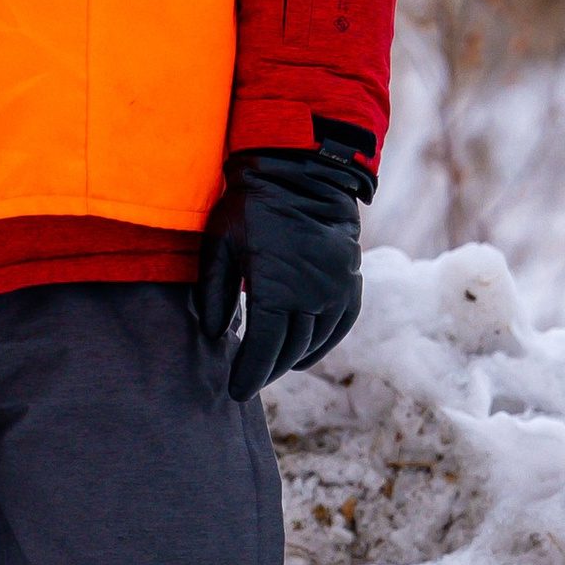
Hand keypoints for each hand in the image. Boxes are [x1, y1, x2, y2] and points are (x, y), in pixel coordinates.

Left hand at [196, 150, 365, 401]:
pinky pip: (340, 324)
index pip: (264, 349)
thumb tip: (215, 335)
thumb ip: (214, 292)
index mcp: (276, 289)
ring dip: (292, 360)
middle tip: (248, 384)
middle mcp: (312, 294)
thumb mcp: (220, 245)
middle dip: (268, 371)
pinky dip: (323, 344)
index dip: (249, 374)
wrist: (302, 171)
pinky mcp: (350, 280)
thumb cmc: (251, 207)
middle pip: (290, 350)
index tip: (236, 392)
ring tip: (271, 370)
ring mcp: (336, 288)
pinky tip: (305, 356)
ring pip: (316, 341)